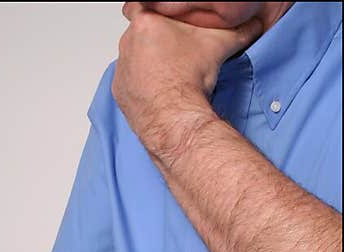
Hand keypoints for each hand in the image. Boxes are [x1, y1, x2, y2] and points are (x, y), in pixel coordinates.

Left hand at [112, 4, 263, 159]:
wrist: (175, 118)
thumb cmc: (190, 80)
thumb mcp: (221, 44)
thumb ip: (238, 30)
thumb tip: (254, 24)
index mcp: (146, 21)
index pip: (143, 4)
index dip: (157, 12)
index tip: (165, 21)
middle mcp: (127, 43)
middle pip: (141, 32)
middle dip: (157, 38)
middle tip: (176, 49)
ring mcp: (122, 68)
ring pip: (134, 57)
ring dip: (148, 61)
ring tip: (170, 71)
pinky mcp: (120, 91)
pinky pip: (130, 81)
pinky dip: (141, 83)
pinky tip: (159, 88)